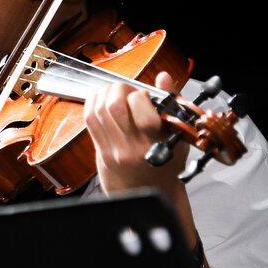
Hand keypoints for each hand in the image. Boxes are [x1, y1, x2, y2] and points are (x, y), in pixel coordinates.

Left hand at [83, 71, 187, 196]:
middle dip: (119, 89)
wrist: (145, 190)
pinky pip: (89, 119)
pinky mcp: (101, 150)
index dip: (141, 94)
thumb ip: (171, 103)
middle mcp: (133, 148)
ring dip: (106, 93)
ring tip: (116, 93)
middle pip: (114, 105)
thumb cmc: (165, 162)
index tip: (145, 96)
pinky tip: (102, 100)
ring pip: (99, 109)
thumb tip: (163, 77)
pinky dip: (93, 103)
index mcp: (156, 143)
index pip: (141, 109)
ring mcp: (114, 150)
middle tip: (127, 90)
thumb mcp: (177, 136)